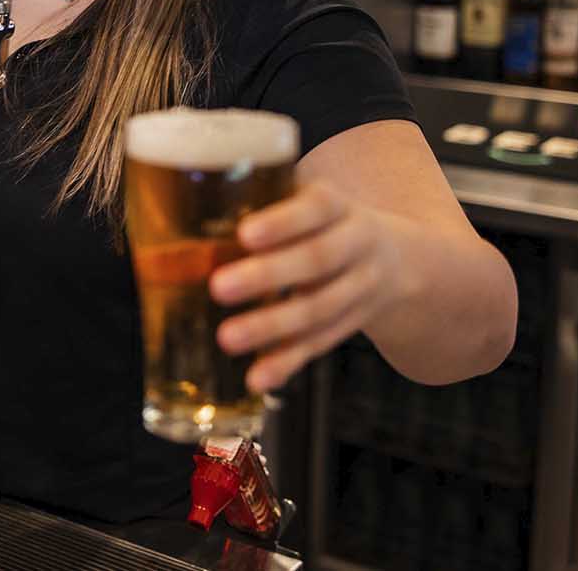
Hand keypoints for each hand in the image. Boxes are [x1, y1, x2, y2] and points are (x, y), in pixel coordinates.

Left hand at [208, 177, 413, 394]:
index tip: (245, 234)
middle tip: (219, 287)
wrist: (399, 258)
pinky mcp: (350, 324)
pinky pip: (319, 345)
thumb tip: (177, 227)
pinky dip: (287, 362)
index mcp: (339, 207)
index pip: (316, 208)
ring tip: (227, 338)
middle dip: (269, 276)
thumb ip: (261, 205)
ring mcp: (359, 289)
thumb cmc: (322, 222)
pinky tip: (257, 378)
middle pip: (317, 261)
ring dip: (272, 326)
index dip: (283, 222)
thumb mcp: (307, 200)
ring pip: (319, 309)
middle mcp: (357, 245)